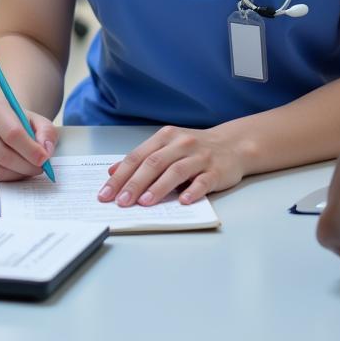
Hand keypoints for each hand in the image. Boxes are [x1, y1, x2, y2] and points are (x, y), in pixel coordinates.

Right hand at [0, 98, 57, 181]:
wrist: (0, 123)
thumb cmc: (20, 123)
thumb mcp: (38, 122)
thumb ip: (47, 133)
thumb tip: (45, 150)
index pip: (13, 134)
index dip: (30, 150)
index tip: (44, 159)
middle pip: (3, 155)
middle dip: (25, 166)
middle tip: (39, 169)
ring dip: (16, 175)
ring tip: (28, 169)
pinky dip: (4, 179)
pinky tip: (13, 171)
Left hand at [96, 125, 246, 206]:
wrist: (234, 145)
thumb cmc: (195, 149)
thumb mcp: (166, 147)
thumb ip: (142, 158)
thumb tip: (112, 172)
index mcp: (165, 137)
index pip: (138, 157)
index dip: (120, 176)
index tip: (106, 193)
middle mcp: (181, 144)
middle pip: (154, 163)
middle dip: (135, 184)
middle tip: (121, 202)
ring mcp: (200, 157)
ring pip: (176, 171)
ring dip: (159, 187)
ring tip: (145, 202)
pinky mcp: (216, 171)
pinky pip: (203, 181)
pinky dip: (193, 191)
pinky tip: (183, 201)